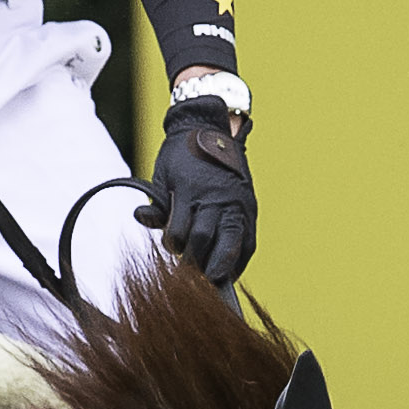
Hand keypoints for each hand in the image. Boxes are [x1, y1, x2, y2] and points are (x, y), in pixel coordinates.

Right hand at [142, 87, 256, 287]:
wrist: (201, 126)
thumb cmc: (216, 170)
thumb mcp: (229, 198)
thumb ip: (224, 231)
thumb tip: (221, 269)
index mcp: (244, 210)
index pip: (243, 250)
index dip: (229, 271)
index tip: (217, 282)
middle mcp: (229, 205)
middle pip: (217, 251)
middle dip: (203, 269)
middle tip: (192, 273)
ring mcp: (206, 196)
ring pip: (194, 240)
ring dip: (182, 251)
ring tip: (179, 246)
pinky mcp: (183, 188)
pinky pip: (173, 225)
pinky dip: (167, 235)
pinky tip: (165, 229)